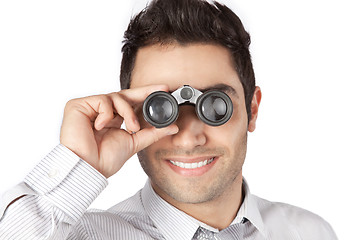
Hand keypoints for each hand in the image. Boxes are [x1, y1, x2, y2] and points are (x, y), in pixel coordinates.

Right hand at [60, 85, 178, 177]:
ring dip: (128, 112)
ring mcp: (89, 107)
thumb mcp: (134, 142)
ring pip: (116, 97)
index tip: (163, 89)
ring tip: (131, 128)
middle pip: (124, 94)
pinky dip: (107, 114)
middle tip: (162, 88)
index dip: (146, 95)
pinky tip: (101, 126)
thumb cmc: (104, 159)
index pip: (130, 102)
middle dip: (144, 91)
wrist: (88, 168)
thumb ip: (152, 133)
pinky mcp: (78, 105)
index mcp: (113, 119)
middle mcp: (101, 111)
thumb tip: (172, 127)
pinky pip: (102, 100)